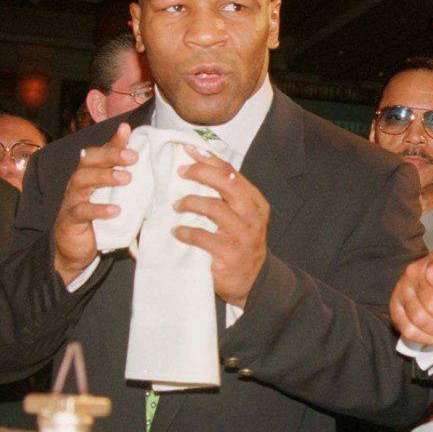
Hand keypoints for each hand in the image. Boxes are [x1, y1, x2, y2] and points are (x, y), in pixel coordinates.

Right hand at [53, 123, 136, 283]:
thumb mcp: (115, 198)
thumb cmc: (99, 218)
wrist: (74, 250)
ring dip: (105, 177)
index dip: (113, 140)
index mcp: (91, 174)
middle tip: (133, 156)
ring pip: (82, 181)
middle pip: (89, 161)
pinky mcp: (70, 219)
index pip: (100, 151)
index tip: (127, 129)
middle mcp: (79, 182)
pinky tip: (115, 210)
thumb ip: (128, 183)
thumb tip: (156, 168)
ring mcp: (72, 200)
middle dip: (110, 155)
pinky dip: (98, 209)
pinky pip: (81, 211)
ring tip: (126, 178)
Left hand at [173, 145, 269, 307]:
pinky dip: (185, 232)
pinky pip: (202, 236)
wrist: (253, 281)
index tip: (189, 150)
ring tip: (176, 205)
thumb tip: (195, 171)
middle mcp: (252, 215)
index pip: (233, 173)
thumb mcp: (242, 217)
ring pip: (214, 207)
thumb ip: (226, 198)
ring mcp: (243, 234)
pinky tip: (176, 232)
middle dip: (201, 173)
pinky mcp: (230, 252)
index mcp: (255, 202)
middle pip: (228, 183)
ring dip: (190, 202)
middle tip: (181, 172)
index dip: (210, 159)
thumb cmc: (241, 244)